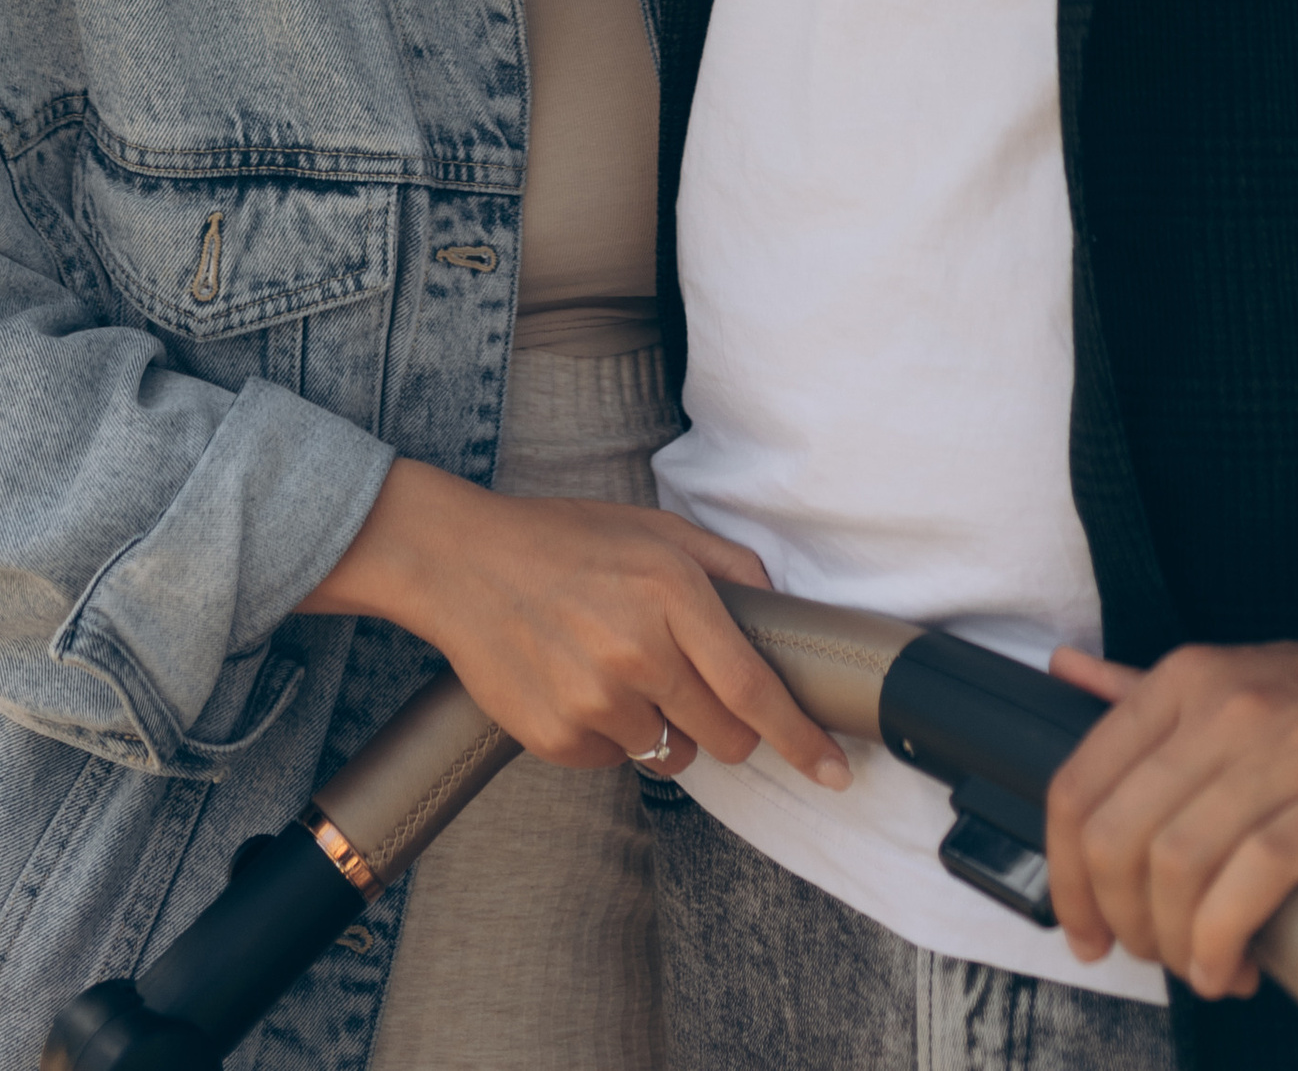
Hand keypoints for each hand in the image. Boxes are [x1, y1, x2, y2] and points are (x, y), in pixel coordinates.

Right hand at [299, 459, 849, 787]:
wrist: (461, 563)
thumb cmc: (564, 540)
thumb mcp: (653, 527)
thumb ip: (726, 564)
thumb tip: (779, 607)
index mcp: (671, 593)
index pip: (754, 688)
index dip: (802, 738)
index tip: (836, 771)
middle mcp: (637, 653)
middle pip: (725, 737)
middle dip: (728, 726)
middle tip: (690, 685)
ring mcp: (594, 702)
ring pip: (673, 754)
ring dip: (665, 726)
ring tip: (617, 668)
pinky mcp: (558, 739)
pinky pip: (617, 760)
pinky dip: (612, 733)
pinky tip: (578, 682)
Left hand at [1043, 638, 1297, 998]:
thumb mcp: (1250, 679)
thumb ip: (1155, 688)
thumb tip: (1071, 676)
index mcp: (1193, 676)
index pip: (1078, 781)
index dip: (1065, 875)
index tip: (1083, 926)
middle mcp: (1231, 702)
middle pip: (1117, 835)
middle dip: (1116, 920)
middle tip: (1144, 955)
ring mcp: (1292, 750)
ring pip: (1176, 865)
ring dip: (1173, 944)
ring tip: (1203, 965)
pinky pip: (1251, 885)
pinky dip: (1223, 944)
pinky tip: (1234, 967)